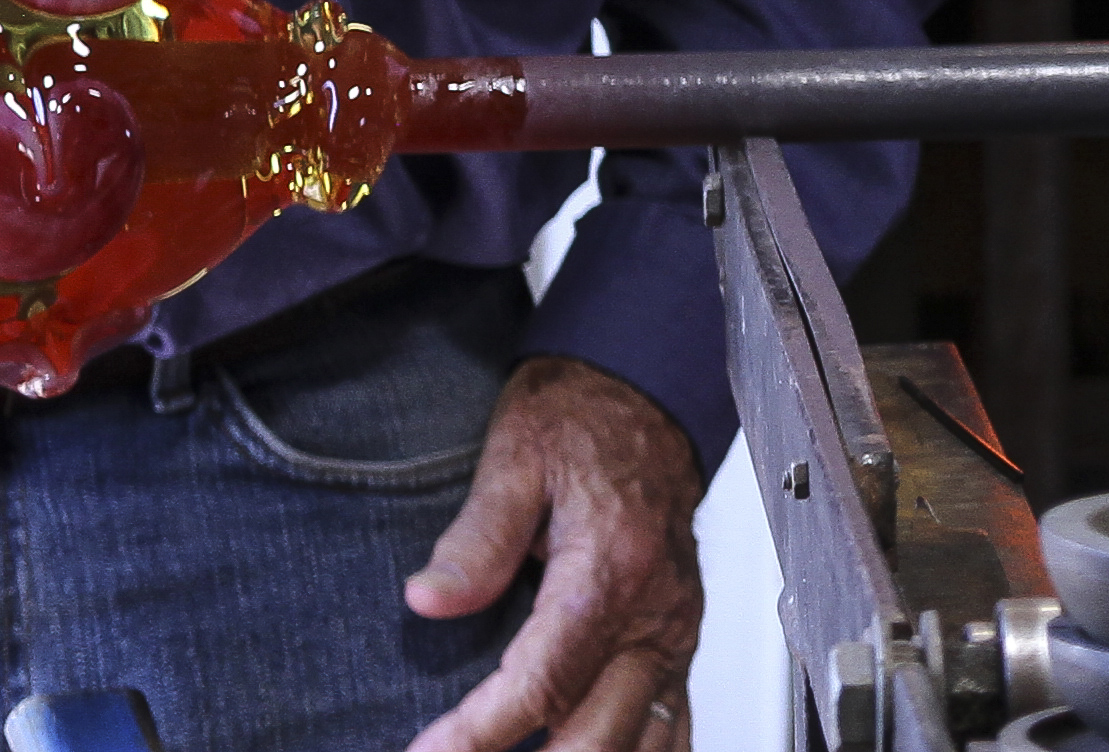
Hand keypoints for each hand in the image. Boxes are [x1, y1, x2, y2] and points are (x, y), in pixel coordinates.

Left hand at [405, 355, 708, 751]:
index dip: (479, 734)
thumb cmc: (581, 419)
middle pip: (597, 736)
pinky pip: (676, 725)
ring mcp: (674, 634)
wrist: (645, 391)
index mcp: (610, 569)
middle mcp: (653, 613)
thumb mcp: (515, 456)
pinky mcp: (680, 641)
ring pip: (645, 744)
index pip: (542, 683)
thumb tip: (428, 599)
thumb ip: (475, 537)